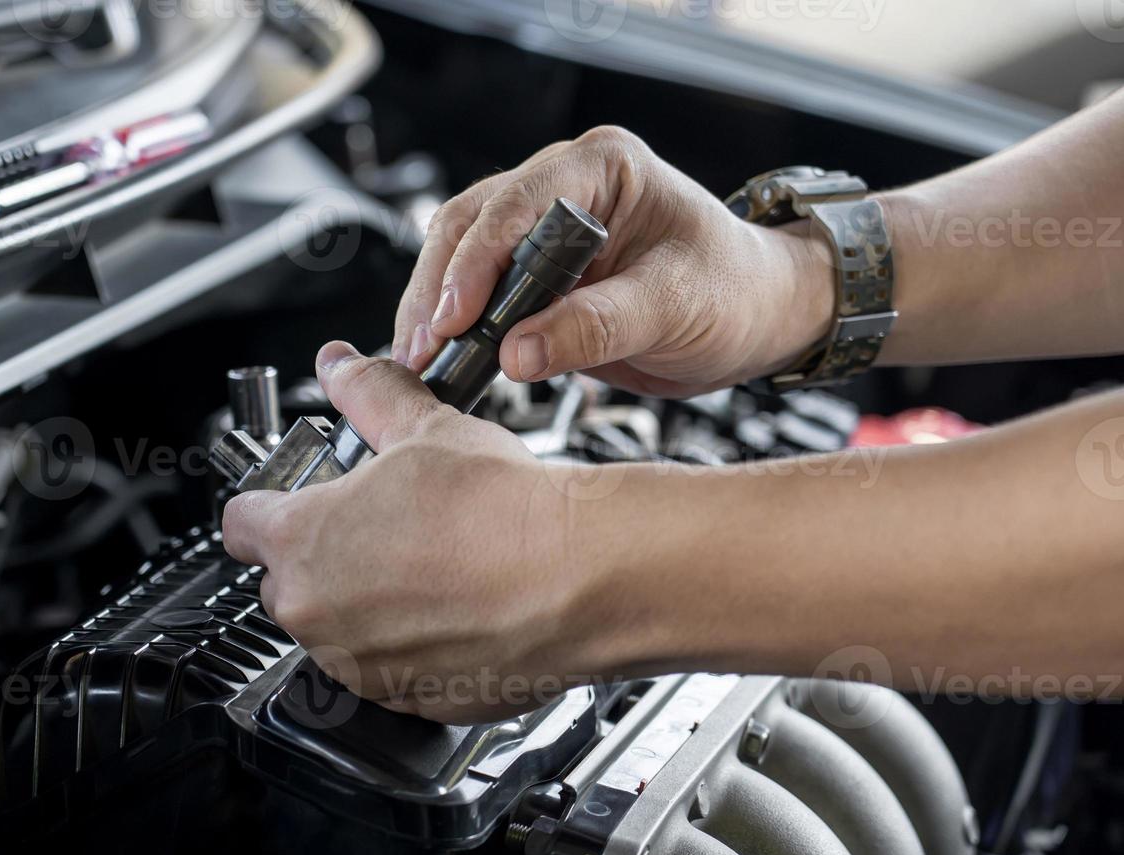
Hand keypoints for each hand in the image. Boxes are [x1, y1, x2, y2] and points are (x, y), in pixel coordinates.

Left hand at [221, 342, 630, 723]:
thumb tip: (343, 368)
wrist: (578, 578)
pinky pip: (390, 669)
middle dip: (323, 556)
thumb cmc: (502, 512)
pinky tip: (455, 606)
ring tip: (430, 564)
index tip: (294, 499)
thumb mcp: (422, 427)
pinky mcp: (409, 700)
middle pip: (288, 581)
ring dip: (366, 604)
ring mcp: (361, 666)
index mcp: (300, 543)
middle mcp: (316, 615)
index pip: (239, 524)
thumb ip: (366, 393)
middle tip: (382, 526)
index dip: (268, 505)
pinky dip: (412, 645)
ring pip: (339, 630)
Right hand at [392, 126, 833, 396]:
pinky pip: (478, 292)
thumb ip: (597, 326)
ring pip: (460, 255)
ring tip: (423, 359)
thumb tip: (518, 352)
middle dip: (439, 288)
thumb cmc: (737, 290)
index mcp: (603, 168)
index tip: (455, 317)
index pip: (515, 204)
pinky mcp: (536, 277)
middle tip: (424, 347)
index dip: (476, 262)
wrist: (758, 318)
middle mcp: (565, 189)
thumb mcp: (675, 306)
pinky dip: (456, 326)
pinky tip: (442, 357)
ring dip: (436, 308)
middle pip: (470, 224)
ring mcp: (544, 232)